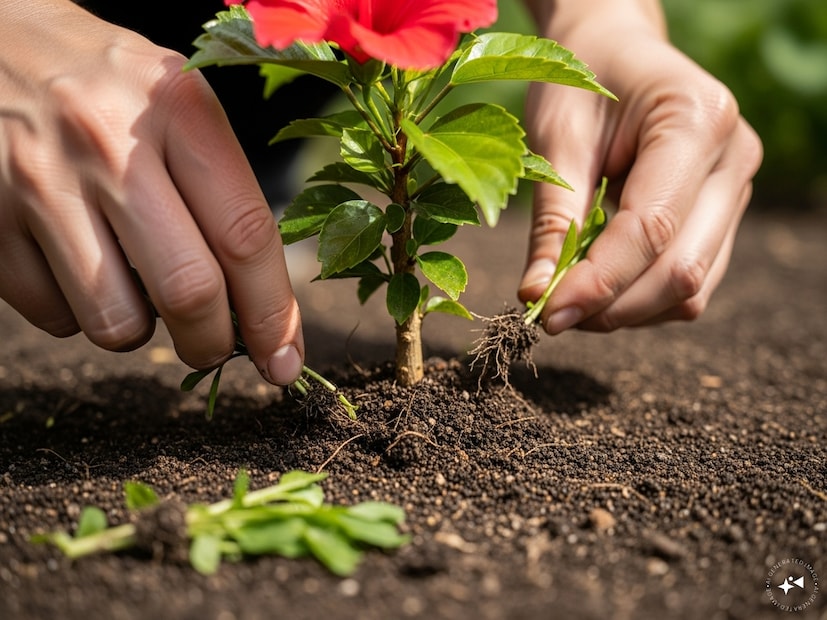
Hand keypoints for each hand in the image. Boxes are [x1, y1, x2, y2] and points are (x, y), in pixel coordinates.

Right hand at [0, 0, 303, 383]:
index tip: (285, 361)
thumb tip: (258, 306)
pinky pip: (52, 316)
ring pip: (115, 321)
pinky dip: (77, 315)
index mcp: (178, 109)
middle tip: (214, 349)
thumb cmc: (108, 84)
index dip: (274, 314)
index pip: (247, 236)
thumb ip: (222, 192)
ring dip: (139, 333)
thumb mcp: (178, 105)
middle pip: (189, 291)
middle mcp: (109, 144)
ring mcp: (41, 181)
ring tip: (137, 294)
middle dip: (212, 345)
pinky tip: (79, 269)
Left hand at [519, 0, 762, 333]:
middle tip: (554, 315)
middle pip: (683, 269)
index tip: (548, 314)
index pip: (651, 227)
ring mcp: (737, 190)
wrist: (614, 51)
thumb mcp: (556, 139)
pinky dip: (643, 299)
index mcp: (697, 119)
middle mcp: (734, 158)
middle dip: (614, 306)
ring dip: (628, 310)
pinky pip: (693, 282)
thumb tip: (537, 296)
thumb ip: (552, 220)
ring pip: (693, 287)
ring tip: (572, 298)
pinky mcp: (724, 216)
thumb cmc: (580, 81)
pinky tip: (602, 284)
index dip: (599, 282)